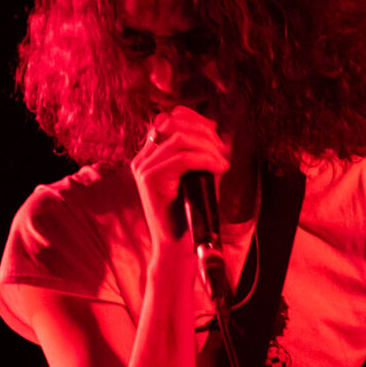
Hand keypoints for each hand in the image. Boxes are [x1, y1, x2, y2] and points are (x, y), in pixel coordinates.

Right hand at [131, 105, 229, 253]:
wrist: (176, 247)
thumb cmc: (189, 215)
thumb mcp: (197, 177)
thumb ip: (201, 155)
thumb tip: (218, 134)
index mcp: (149, 156)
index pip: (169, 119)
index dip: (195, 119)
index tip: (216, 132)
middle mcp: (142, 159)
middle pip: (173, 122)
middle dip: (204, 131)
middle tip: (222, 150)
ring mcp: (143, 168)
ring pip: (180, 139)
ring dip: (208, 147)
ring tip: (222, 161)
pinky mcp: (150, 179)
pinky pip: (183, 158)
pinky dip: (206, 160)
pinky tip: (219, 169)